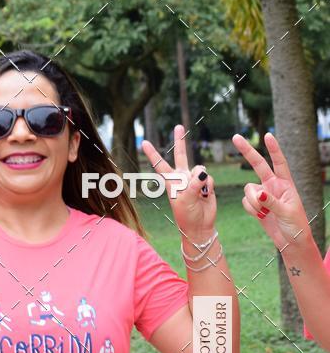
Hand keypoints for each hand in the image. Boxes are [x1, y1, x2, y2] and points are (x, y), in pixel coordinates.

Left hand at [142, 124, 216, 243]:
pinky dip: (209, 186)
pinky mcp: (206, 183)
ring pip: (199, 168)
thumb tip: (203, 171)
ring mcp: (194, 179)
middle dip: (180, 141)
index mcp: (171, 182)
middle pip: (180, 155)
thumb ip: (193, 184)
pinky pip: (209, 177)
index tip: (143, 142)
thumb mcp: (185, 199)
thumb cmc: (187, 215)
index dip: (152, 153)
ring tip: (198, 194)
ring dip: (200, 181)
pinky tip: (206, 195)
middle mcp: (182, 178)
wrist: (199, 226)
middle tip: (178, 126)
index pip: (159, 165)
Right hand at [232, 132, 310, 247]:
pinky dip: (250, 209)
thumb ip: (271, 202)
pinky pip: (245, 202)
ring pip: (248, 190)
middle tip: (236, 137)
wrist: (291, 241)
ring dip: (252, 202)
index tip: (267, 135)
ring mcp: (263, 196)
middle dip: (247, 151)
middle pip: (258, 165)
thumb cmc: (296, 225)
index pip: (279, 162)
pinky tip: (260, 216)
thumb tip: (258, 193)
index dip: (273, 149)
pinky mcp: (256, 206)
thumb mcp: (286, 212)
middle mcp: (273, 186)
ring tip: (263, 213)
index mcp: (285, 184)